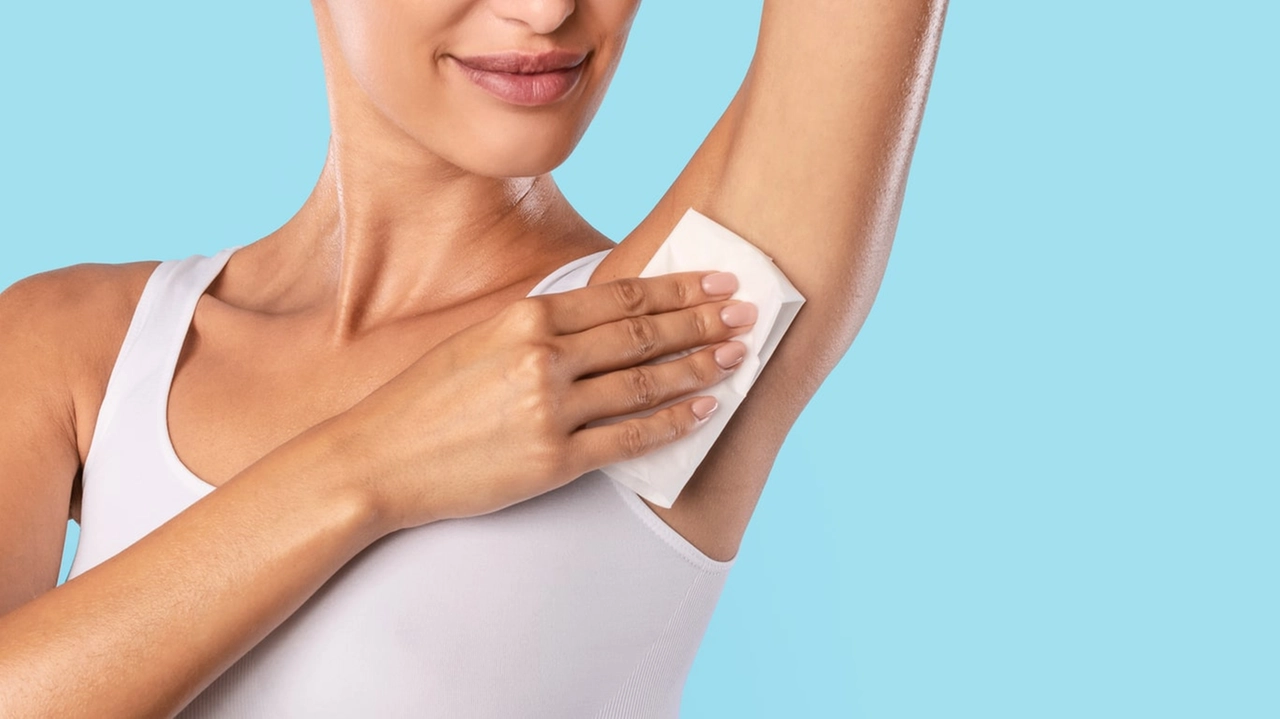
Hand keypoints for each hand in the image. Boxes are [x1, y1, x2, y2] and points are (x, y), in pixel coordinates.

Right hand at [329, 270, 757, 531]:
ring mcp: (550, 410)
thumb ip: (540, 327)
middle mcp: (543, 357)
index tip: (717, 280)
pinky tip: (704, 411)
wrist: (380, 459)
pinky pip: (630, 438)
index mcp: (526, 318)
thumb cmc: (429, 399)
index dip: (677, 287)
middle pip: (643, 333)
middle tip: (748, 312)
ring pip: (646, 382)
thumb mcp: (480, 341)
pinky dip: (673, 422)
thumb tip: (602, 316)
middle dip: (703, 320)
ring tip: (738, 358)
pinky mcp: (553, 460)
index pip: (621, 297)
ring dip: (700, 367)